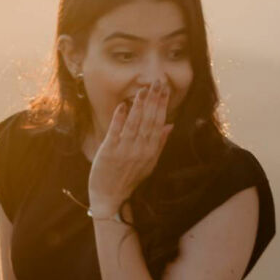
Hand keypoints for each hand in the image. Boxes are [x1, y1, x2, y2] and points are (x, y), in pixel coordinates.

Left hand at [88, 80, 172, 210]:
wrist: (110, 197)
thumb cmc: (129, 179)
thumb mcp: (149, 164)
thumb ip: (159, 143)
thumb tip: (170, 125)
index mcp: (150, 152)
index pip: (158, 124)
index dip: (162, 105)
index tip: (164, 90)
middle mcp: (140, 150)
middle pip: (148, 121)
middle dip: (153, 101)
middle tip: (157, 82)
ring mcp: (124, 151)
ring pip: (134, 125)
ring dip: (139, 106)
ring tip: (142, 90)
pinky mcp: (109, 153)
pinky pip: (115, 133)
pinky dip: (119, 119)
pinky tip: (122, 106)